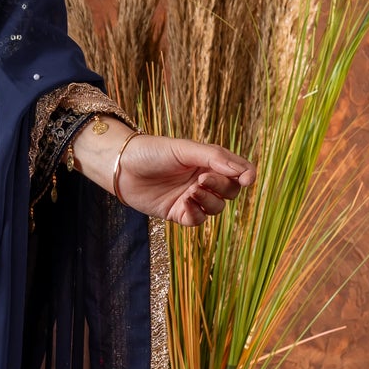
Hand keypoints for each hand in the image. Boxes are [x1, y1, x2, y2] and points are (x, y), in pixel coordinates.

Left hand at [72, 121, 253, 224]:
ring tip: (191, 190)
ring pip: (216, 208)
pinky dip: (195, 214)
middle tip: (202, 179)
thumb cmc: (152, 151)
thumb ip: (215, 158)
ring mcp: (191, 197)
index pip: (238, 171)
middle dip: (222, 187)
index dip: (246, 176)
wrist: (121, 167)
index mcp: (208, 161)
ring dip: (209, 201)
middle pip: (230, 191)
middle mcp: (203, 179)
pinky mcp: (178, 212)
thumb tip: (243, 172)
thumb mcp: (185, 149)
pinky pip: (197, 220)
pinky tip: (184, 204)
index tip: (246, 179)